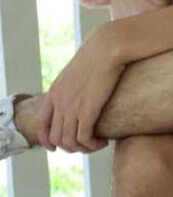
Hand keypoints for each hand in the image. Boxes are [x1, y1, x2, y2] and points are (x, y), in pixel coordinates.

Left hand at [34, 32, 123, 153]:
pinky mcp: (88, 110)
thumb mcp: (78, 69)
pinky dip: (92, 145)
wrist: (107, 47)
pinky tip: (103, 141)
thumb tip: (83, 87)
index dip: (47, 140)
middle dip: (70, 147)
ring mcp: (72, 107)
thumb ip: (75, 82)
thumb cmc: (99, 54)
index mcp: (54, 93)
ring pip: (69, 141)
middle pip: (56, 137)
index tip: (57, 146)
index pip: (41, 124)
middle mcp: (60, 103)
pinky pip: (84, 137)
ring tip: (97, 144)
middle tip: (86, 144)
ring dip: (83, 148)